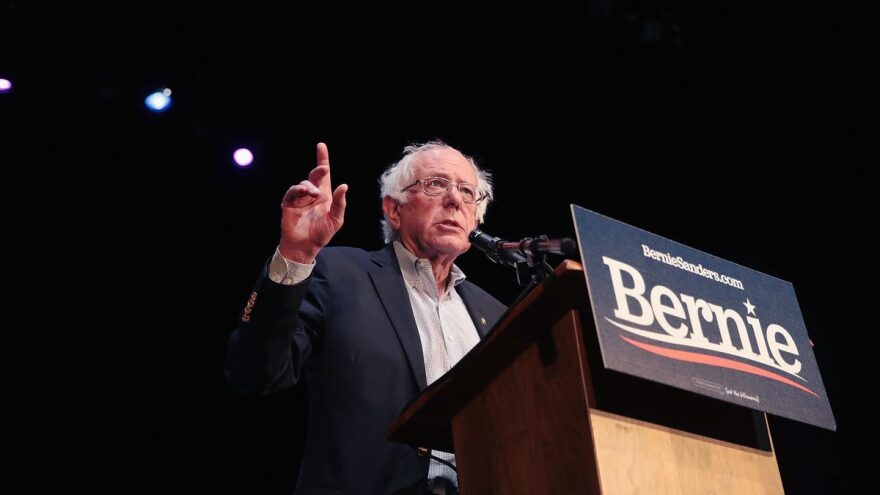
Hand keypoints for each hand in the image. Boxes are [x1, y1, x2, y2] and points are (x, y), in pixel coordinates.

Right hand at [278, 143, 347, 262]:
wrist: (306, 246)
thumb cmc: (322, 233)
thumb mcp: (336, 219)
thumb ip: (340, 203)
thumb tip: (344, 186)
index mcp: (325, 195)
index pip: (324, 175)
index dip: (322, 159)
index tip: (321, 146)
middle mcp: (312, 194)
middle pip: (314, 176)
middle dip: (319, 170)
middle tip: (324, 169)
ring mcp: (300, 198)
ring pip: (303, 184)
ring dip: (310, 187)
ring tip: (314, 195)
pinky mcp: (289, 204)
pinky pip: (292, 192)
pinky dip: (297, 190)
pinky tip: (304, 192)